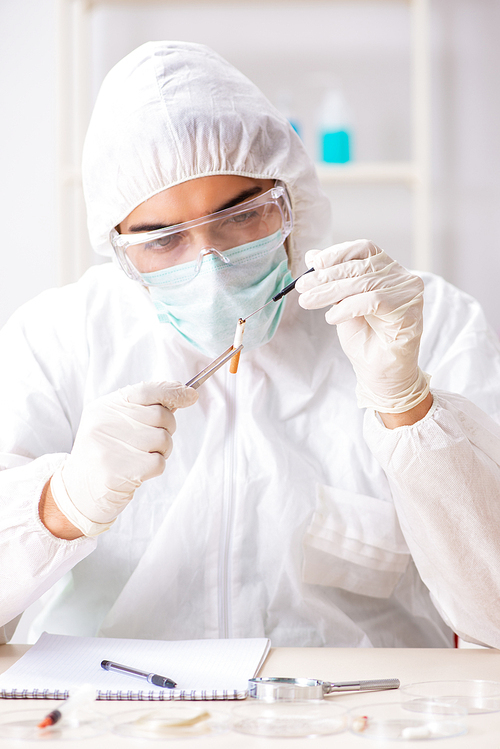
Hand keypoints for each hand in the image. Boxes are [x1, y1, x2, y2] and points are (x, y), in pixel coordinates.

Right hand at [50, 382, 197, 535]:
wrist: (79, 491)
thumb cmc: (107, 453)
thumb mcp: (117, 422)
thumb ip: (145, 407)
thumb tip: (186, 394)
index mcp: (104, 407)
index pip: (146, 390)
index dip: (172, 391)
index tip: (190, 395)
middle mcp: (104, 423)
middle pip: (160, 415)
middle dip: (167, 428)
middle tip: (152, 441)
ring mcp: (108, 448)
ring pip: (163, 439)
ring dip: (162, 450)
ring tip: (142, 457)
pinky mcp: (117, 473)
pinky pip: (158, 463)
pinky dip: (156, 467)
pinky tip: (139, 471)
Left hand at [295, 240, 429, 413]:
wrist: (379, 373)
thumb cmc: (364, 339)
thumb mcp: (341, 304)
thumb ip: (332, 280)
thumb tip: (312, 255)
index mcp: (387, 270)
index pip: (364, 248)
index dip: (338, 253)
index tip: (314, 264)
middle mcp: (402, 277)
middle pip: (359, 267)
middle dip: (326, 277)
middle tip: (302, 287)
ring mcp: (408, 293)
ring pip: (363, 283)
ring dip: (330, 292)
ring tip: (308, 302)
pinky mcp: (409, 311)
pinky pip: (372, 300)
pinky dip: (347, 307)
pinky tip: (332, 318)